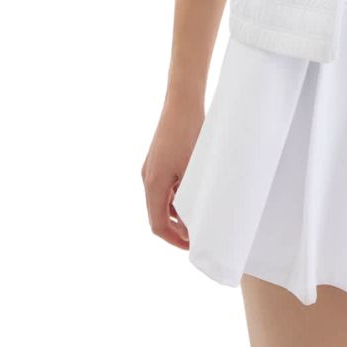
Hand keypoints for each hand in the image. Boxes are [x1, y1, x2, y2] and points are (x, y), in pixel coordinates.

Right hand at [141, 97, 204, 249]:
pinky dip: (176, 197)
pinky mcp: (158, 158)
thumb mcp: (192, 170)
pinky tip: (193, 195)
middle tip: (198, 236)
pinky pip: (164, 186)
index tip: (192, 246)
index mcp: (153, 184)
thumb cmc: (190, 133)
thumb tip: (193, 223)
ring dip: (177, 213)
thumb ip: (189, 198)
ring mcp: (152, 168)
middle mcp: (148, 178)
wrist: (183, 101)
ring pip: (161, 201)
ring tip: (199, 217)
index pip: (158, 225)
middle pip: (157, 215)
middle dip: (177, 229)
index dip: (175, 240)